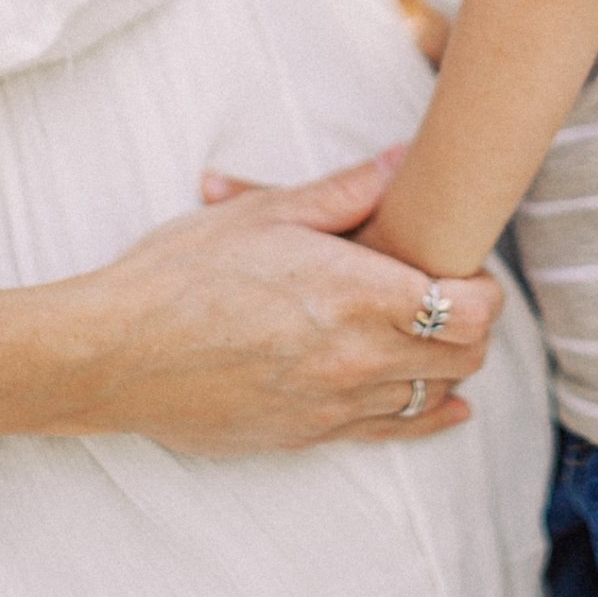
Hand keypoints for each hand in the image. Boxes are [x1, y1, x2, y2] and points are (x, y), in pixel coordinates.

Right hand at [62, 152, 500, 455]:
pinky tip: (441, 406)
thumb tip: (402, 158)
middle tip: (449, 288)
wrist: (114, 353)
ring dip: (444, 363)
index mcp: (357, 297)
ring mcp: (335, 407)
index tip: (464, 264)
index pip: (472, 310)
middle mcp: (359, 361)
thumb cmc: (183, 271)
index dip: (483, 286)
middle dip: (472, 321)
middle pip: (466, 357)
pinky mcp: (307, 438)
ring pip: (434, 397)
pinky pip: (391, 434)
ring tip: (427, 329)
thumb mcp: (266, 212)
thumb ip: (347, 190)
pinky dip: (425, 415)